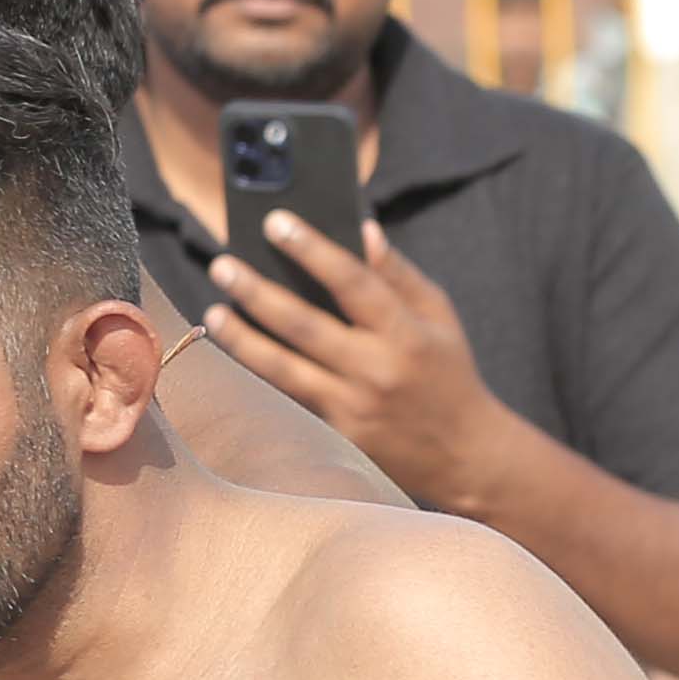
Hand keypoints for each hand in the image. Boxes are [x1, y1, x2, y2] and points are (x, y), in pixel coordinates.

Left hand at [205, 215, 520, 509]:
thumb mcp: (440, 318)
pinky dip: (261, 373)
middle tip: (222, 264)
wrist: (465, 457)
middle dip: (258, 292)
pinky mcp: (338, 437)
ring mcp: (353, 407)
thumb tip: (363, 231)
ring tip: (213, 311)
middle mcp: (376, 370)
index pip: (352, 281)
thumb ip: (400, 276)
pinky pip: (291, 398)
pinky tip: (236, 351)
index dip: (312, 248)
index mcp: (405, 333)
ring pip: (284, 369)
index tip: (275, 222)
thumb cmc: (450, 376)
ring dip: (243, 338)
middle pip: (304, 325)